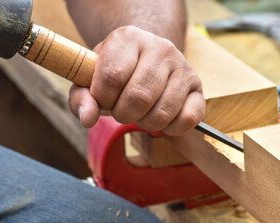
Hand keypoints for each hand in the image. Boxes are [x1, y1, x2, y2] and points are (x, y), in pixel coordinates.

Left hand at [68, 26, 204, 135]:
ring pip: (162, 113)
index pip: (112, 77)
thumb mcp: (91, 78)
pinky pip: (187, 119)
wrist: (147, 57)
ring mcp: (182, 66)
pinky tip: (161, 118)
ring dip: (145, 123)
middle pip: (138, 97)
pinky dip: (170, 128)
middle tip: (122, 109)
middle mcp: (160, 47)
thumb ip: (82, 98)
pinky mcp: (197, 85)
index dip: (103, 99)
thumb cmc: (117, 70)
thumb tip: (88, 119)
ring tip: (141, 112)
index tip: (104, 100)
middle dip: (123, 114)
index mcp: (129, 38)